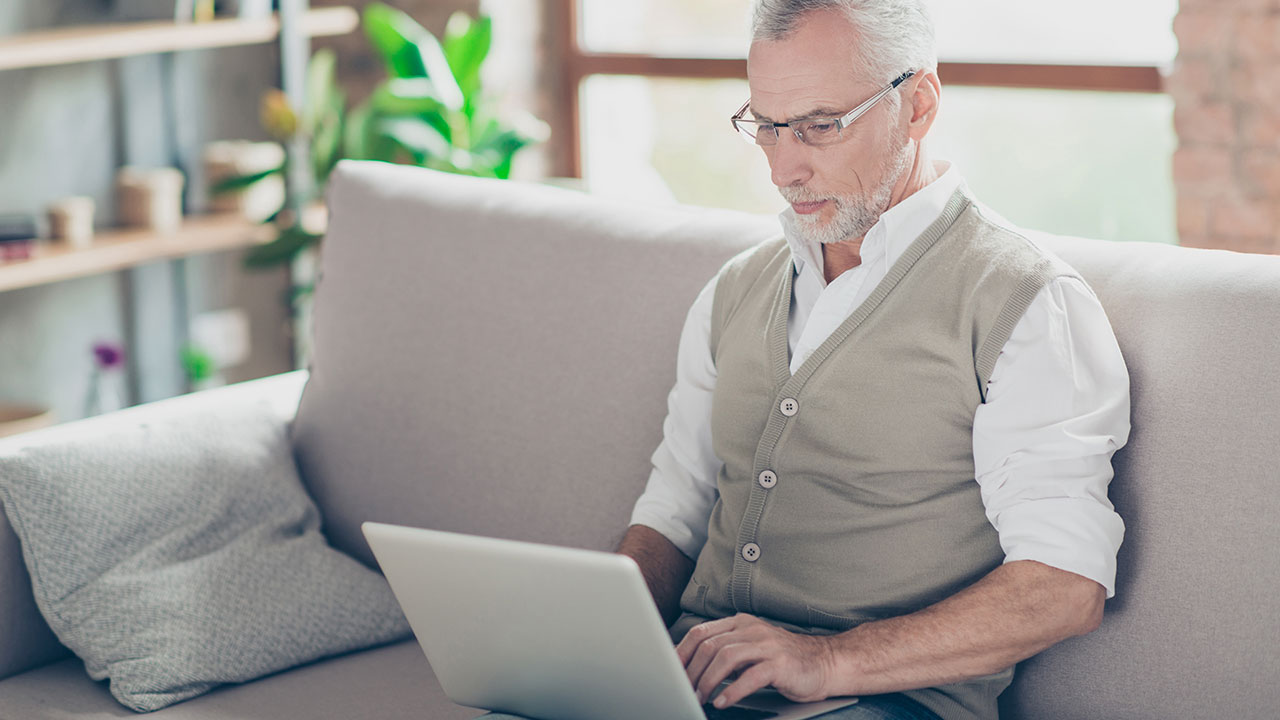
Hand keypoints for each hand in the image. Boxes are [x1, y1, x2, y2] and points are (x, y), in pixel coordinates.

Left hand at [675, 613, 837, 708]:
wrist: (825, 662)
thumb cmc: (783, 660)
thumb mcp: (750, 649)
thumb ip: (725, 652)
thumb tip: (689, 667)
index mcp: (740, 623)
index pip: (701, 632)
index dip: (681, 652)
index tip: (669, 671)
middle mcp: (751, 629)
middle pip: (710, 645)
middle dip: (691, 670)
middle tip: (683, 690)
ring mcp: (767, 644)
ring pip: (726, 657)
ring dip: (708, 680)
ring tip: (700, 697)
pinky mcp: (780, 663)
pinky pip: (751, 676)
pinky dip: (733, 690)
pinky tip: (723, 702)